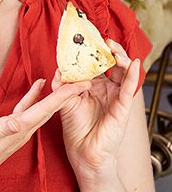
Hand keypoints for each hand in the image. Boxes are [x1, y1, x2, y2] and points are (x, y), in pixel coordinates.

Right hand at [0, 76, 91, 191]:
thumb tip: (16, 121)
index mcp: (19, 130)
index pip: (47, 110)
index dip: (64, 96)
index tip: (81, 84)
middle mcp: (24, 130)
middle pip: (52, 109)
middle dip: (69, 94)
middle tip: (86, 78)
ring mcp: (20, 130)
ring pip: (44, 108)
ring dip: (57, 94)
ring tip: (69, 79)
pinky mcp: (13, 128)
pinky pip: (29, 108)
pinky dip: (36, 96)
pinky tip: (39, 87)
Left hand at [53, 39, 143, 180]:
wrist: (83, 153)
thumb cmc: (76, 130)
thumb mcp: (64, 103)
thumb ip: (61, 86)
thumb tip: (58, 70)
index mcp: (92, 87)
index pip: (95, 65)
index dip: (92, 52)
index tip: (86, 38)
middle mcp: (105, 90)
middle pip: (111, 65)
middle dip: (108, 51)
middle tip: (102, 39)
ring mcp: (115, 98)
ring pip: (122, 73)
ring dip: (120, 58)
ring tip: (113, 48)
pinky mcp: (122, 107)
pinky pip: (129, 88)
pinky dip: (132, 75)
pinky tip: (133, 63)